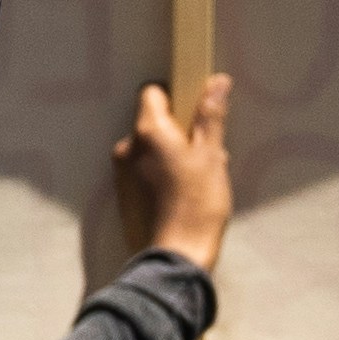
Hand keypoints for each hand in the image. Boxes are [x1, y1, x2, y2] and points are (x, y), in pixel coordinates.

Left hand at [118, 67, 232, 279]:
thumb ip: (211, 116)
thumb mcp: (212, 155)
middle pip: (152, 123)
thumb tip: (216, 81)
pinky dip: (160, 176)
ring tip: (197, 181)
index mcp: (147, 132)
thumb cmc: (197, 204)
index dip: (175, 98)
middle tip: (205, 155)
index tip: (194, 115)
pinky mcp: (123, 197)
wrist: (175, 258)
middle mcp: (127, 148)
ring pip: (149, 150)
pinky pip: (143, 173)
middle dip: (178, 132)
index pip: (152, 92)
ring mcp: (122, 174)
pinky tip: (182, 196)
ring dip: (170, 156)